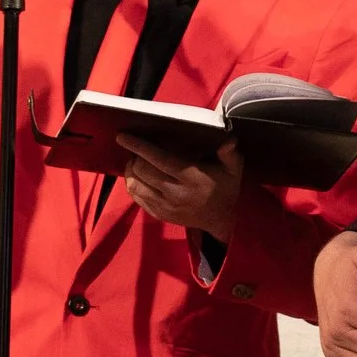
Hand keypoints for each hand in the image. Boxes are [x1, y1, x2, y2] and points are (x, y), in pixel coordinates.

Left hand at [120, 134, 245, 236]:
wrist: (221, 220)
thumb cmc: (225, 188)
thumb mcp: (233, 170)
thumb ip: (230, 154)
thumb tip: (228, 141)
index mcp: (192, 179)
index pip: (159, 159)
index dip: (139, 146)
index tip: (123, 136)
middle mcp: (176, 194)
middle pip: (143, 171)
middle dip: (134, 156)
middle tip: (137, 147)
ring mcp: (165, 207)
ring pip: (135, 185)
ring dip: (131, 170)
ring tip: (135, 160)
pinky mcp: (159, 215)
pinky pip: (137, 198)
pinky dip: (132, 183)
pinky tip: (138, 175)